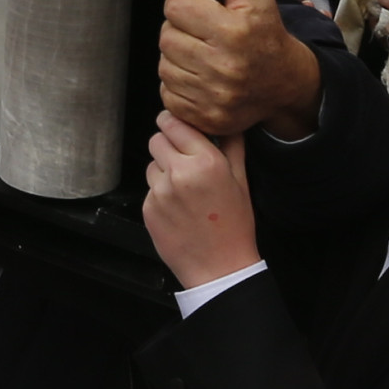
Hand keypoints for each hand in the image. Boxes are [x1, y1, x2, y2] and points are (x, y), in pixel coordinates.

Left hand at [142, 110, 259, 294]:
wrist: (219, 268)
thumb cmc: (234, 227)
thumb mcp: (241, 181)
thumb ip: (232, 145)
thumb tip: (226, 122)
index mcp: (206, 161)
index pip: (174, 123)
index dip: (173, 121)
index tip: (176, 124)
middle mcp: (179, 173)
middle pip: (156, 138)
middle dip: (167, 143)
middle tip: (182, 158)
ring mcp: (160, 192)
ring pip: (151, 164)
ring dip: (162, 169)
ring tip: (184, 189)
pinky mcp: (148, 209)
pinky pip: (149, 189)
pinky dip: (159, 193)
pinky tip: (177, 208)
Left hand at [157, 0, 322, 140]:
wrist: (285, 84)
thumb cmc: (267, 33)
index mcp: (233, 32)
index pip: (175, 7)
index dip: (186, 5)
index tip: (202, 10)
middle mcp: (222, 67)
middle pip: (166, 36)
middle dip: (180, 31)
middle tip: (202, 32)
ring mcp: (212, 96)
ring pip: (164, 65)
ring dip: (177, 58)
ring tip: (202, 53)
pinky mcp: (204, 117)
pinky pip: (167, 94)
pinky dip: (179, 84)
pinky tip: (200, 76)